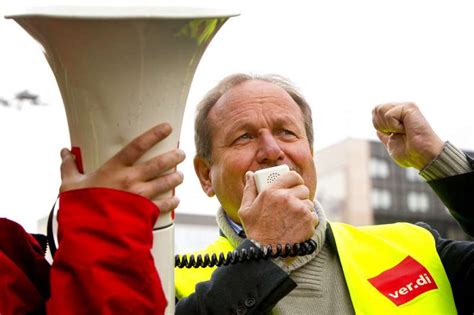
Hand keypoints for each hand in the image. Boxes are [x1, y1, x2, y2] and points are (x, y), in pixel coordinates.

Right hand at [60, 123, 184, 212]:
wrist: (91, 235)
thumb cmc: (80, 208)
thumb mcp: (70, 185)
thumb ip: (69, 167)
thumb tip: (64, 152)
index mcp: (114, 169)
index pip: (138, 146)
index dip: (154, 134)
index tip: (167, 127)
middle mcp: (131, 180)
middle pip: (159, 163)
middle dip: (173, 157)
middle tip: (181, 153)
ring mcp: (141, 196)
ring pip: (166, 183)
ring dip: (176, 178)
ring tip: (181, 175)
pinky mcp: (146, 213)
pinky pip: (164, 206)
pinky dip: (172, 203)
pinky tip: (176, 200)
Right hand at [238, 170, 317, 247]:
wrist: (266, 254)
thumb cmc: (255, 232)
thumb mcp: (245, 210)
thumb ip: (249, 189)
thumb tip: (250, 175)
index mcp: (272, 192)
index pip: (292, 175)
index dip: (295, 180)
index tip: (294, 185)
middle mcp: (287, 198)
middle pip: (303, 188)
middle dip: (299, 196)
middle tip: (293, 205)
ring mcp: (299, 209)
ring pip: (309, 203)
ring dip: (304, 210)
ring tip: (293, 220)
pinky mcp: (308, 222)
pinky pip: (313, 216)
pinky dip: (308, 222)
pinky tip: (297, 228)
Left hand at [372, 102, 443, 169]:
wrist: (422, 157)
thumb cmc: (410, 154)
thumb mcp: (391, 144)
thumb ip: (384, 136)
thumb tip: (377, 131)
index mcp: (397, 117)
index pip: (375, 112)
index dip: (378, 126)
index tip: (392, 135)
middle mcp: (401, 109)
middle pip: (376, 109)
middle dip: (380, 125)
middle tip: (396, 133)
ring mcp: (405, 107)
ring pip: (380, 109)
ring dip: (387, 125)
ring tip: (401, 131)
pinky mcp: (409, 107)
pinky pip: (389, 115)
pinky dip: (394, 126)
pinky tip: (406, 130)